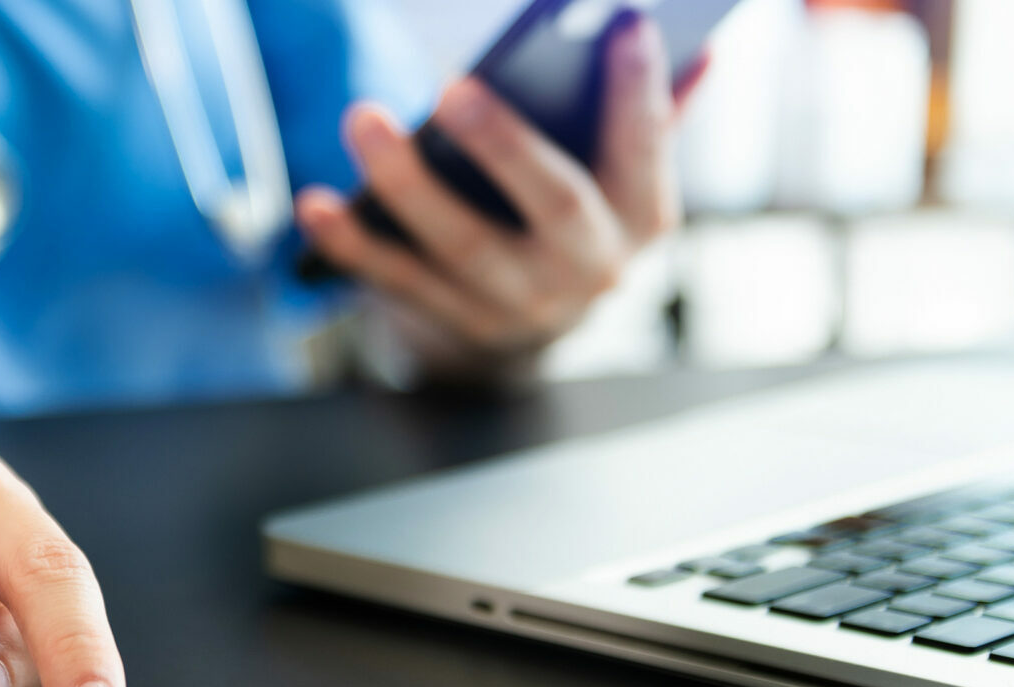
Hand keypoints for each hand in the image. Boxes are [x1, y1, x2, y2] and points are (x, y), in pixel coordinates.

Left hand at [295, 16, 704, 380]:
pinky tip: (315, 204)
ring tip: (362, 119)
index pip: (647, 146)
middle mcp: (590, 267)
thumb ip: (651, 113)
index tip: (625, 23)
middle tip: (455, 88)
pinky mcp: (458, 322)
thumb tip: (698, 49)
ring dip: (408, 185)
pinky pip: (399, 281)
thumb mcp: (623, 172)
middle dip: (506, 146)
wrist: (535, 329)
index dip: (640, 90)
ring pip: (463, 245)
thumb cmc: (577, 214)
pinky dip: (354, 245)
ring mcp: (522, 303)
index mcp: (643, 215)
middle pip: (553, 205)